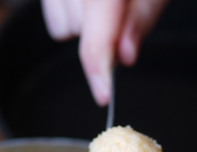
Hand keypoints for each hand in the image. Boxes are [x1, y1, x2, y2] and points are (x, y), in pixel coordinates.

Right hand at [41, 0, 169, 105]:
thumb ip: (141, 19)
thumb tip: (123, 57)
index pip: (93, 39)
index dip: (99, 71)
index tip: (104, 97)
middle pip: (77, 32)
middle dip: (104, 33)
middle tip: (125, 12)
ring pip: (62, 27)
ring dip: (86, 23)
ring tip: (108, 1)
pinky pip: (55, 16)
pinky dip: (73, 13)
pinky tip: (89, 1)